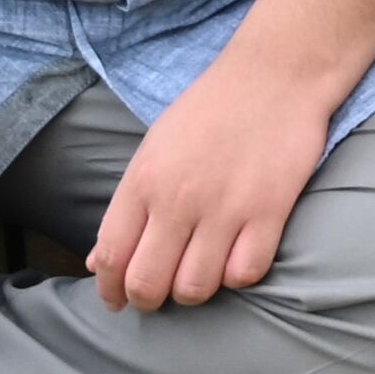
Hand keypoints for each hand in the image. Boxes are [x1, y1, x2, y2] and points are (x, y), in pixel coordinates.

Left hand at [91, 59, 326, 309]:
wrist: (276, 73)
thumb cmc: (212, 109)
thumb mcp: (155, 148)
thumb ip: (128, 206)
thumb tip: (99, 262)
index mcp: (143, 180)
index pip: (111, 257)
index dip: (110, 289)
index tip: (118, 299)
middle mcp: (177, 199)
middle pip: (147, 283)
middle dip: (148, 300)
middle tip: (160, 294)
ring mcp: (224, 207)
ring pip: (195, 288)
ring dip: (194, 291)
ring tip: (200, 275)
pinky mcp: (269, 210)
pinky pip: (245, 274)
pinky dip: (238, 276)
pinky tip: (238, 257)